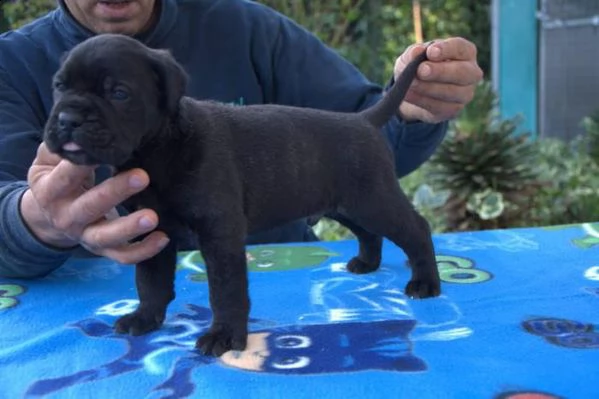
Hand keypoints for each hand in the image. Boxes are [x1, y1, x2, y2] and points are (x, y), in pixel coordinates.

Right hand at [20, 143, 169, 263]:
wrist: (47, 217)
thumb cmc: (56, 178)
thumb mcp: (48, 162)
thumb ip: (61, 148)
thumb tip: (79, 134)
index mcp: (50, 191)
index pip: (67, 176)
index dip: (84, 164)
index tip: (107, 149)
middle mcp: (66, 217)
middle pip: (91, 206)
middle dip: (117, 192)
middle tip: (143, 176)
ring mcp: (85, 236)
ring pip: (107, 237)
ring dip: (130, 228)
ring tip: (153, 216)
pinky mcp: (102, 250)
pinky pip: (123, 256)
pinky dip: (143, 250)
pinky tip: (163, 238)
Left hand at [394, 37, 482, 123]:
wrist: (416, 92)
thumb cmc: (419, 66)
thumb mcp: (412, 56)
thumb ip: (413, 53)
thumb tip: (416, 52)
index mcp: (465, 52)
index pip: (460, 47)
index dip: (446, 50)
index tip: (430, 52)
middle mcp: (471, 72)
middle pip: (462, 72)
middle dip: (440, 71)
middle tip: (421, 70)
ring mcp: (465, 93)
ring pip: (451, 92)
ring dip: (428, 88)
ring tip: (410, 83)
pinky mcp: (454, 109)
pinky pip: (440, 107)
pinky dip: (422, 100)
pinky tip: (409, 95)